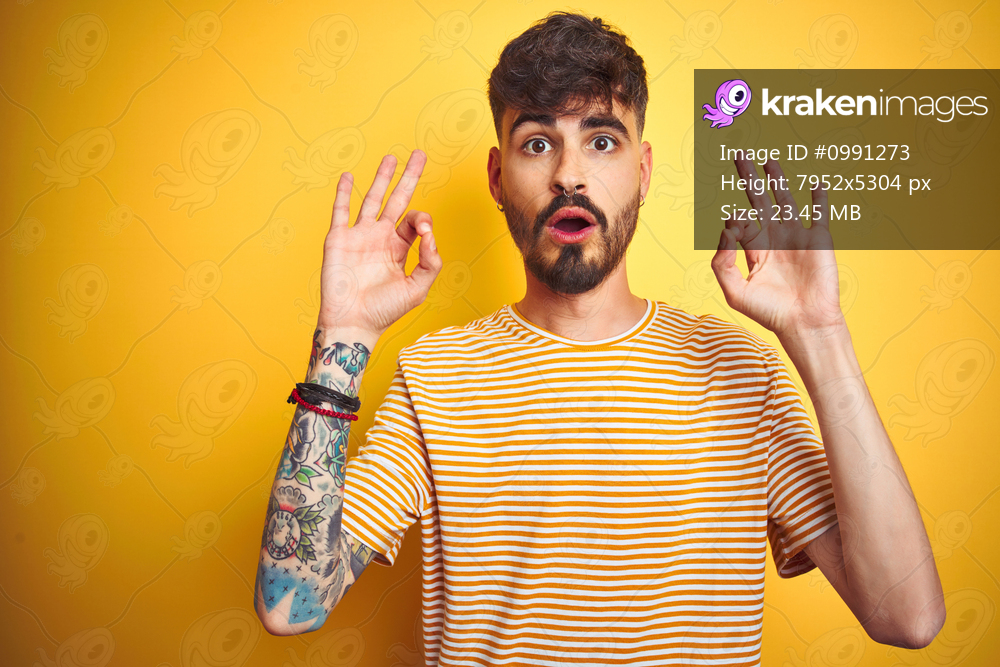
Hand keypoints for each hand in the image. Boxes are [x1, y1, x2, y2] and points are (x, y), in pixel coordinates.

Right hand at [317, 150, 441, 334]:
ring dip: (381, 178)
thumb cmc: (384, 311)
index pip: (414, 221)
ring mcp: (359, 236)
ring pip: (372, 199)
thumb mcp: (418, 288)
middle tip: (419, 154)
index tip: (422, 232)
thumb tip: (430, 234)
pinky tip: (349, 176)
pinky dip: (343, 193)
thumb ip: (430, 261)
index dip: (422, 220)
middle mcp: (380, 238)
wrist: (353, 323)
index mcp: (399, 249)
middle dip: (409, 177)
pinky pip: (341, 211)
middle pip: (397, 200)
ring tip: (391, 158)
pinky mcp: (339, 239)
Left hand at [711, 158, 844, 341]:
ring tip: (769, 161)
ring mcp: (797, 236)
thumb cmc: (769, 311)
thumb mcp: (734, 291)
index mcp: (754, 250)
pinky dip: (820, 199)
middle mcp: (774, 239)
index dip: (734, 221)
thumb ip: (722, 263)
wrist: (803, 322)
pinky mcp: (819, 239)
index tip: (735, 225)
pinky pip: (820, 213)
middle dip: (749, 179)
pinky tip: (817, 184)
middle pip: (759, 202)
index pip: (740, 224)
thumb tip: (726, 229)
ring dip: (777, 180)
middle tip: (739, 155)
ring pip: (786, 201)